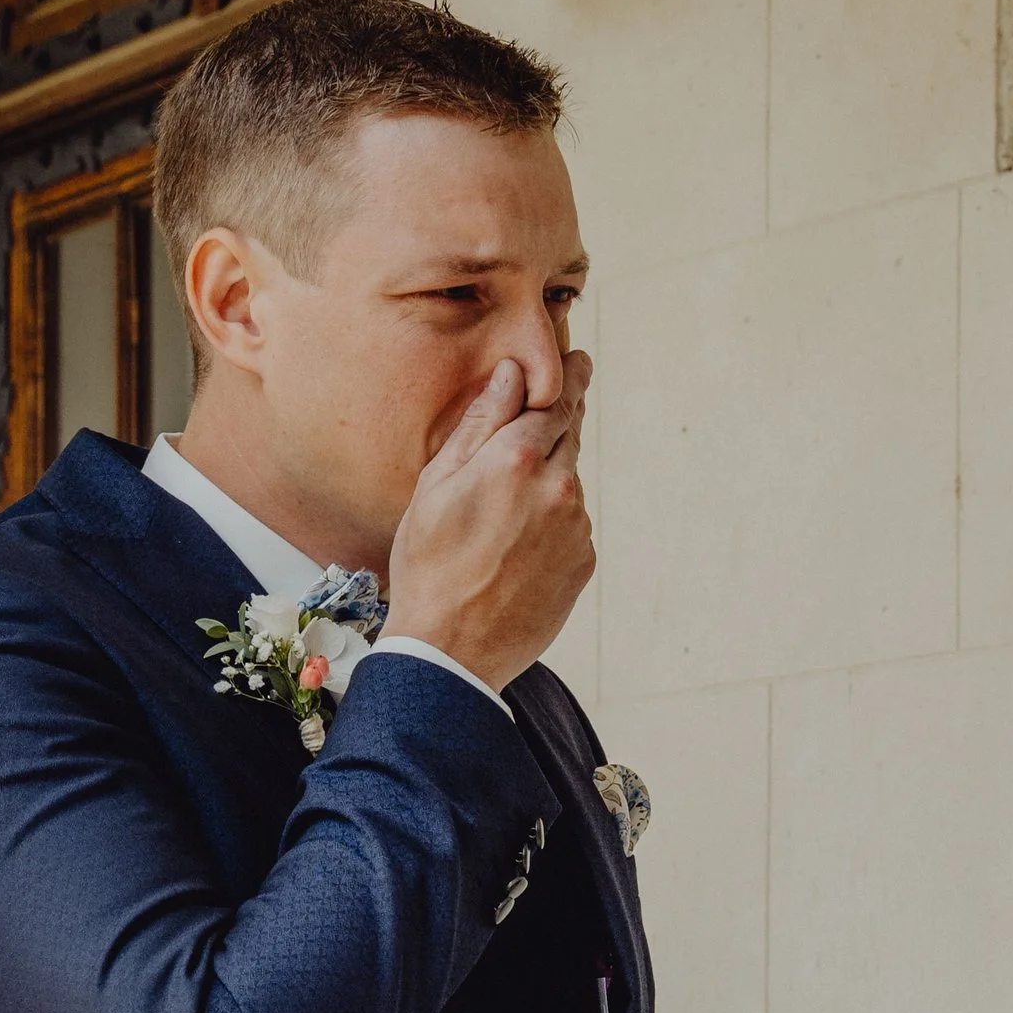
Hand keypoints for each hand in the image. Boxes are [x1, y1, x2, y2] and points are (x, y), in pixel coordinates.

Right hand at [383, 352, 594, 688]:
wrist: (452, 652)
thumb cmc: (429, 566)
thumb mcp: (436, 486)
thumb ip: (479, 424)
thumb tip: (512, 374)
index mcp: (516, 459)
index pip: (553, 401)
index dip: (566, 378)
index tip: (578, 360)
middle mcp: (558, 488)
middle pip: (569, 436)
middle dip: (564, 417)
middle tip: (563, 397)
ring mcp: (576, 528)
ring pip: (569, 483)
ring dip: (549, 478)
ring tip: (509, 504)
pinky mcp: (583, 563)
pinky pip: (571, 526)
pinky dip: (552, 523)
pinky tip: (517, 545)